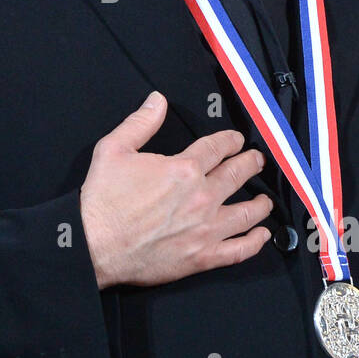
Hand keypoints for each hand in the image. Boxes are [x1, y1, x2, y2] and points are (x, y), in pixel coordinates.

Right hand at [79, 91, 272, 289]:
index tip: (236, 139)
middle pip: (238, 175)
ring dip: (260, 203)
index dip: (230, 140)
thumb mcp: (114, 149)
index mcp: (183, 169)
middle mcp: (202, 197)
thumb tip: (157, 100)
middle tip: (257, 160)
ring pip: (246, 213)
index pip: (217, 148)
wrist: (94, 245)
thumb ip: (140, 123)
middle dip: (251, 164)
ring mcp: (205, 229)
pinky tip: (262, 235)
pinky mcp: (202, 257)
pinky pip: (239, 250)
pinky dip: (255, 242)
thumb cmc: (102, 200)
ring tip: (265, 199)